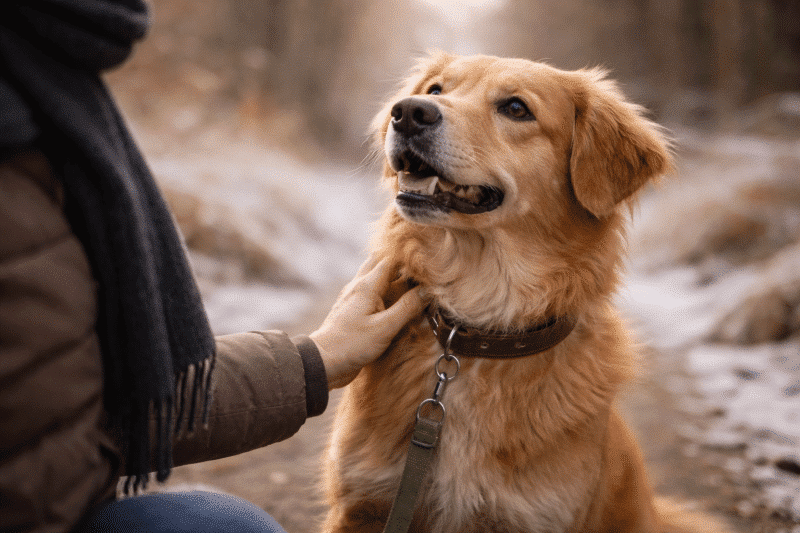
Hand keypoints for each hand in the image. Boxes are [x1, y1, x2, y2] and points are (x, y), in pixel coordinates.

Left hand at [310, 257, 424, 388]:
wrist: (324, 362)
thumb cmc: (352, 344)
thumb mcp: (385, 327)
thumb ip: (407, 307)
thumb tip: (428, 291)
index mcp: (367, 285)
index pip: (391, 259)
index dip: (409, 259)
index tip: (427, 263)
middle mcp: (358, 286)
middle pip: (380, 263)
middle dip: (399, 264)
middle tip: (420, 270)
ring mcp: (353, 298)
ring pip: (375, 278)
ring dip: (392, 278)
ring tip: (411, 283)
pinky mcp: (352, 310)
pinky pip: (371, 294)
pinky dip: (384, 292)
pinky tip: (393, 302)